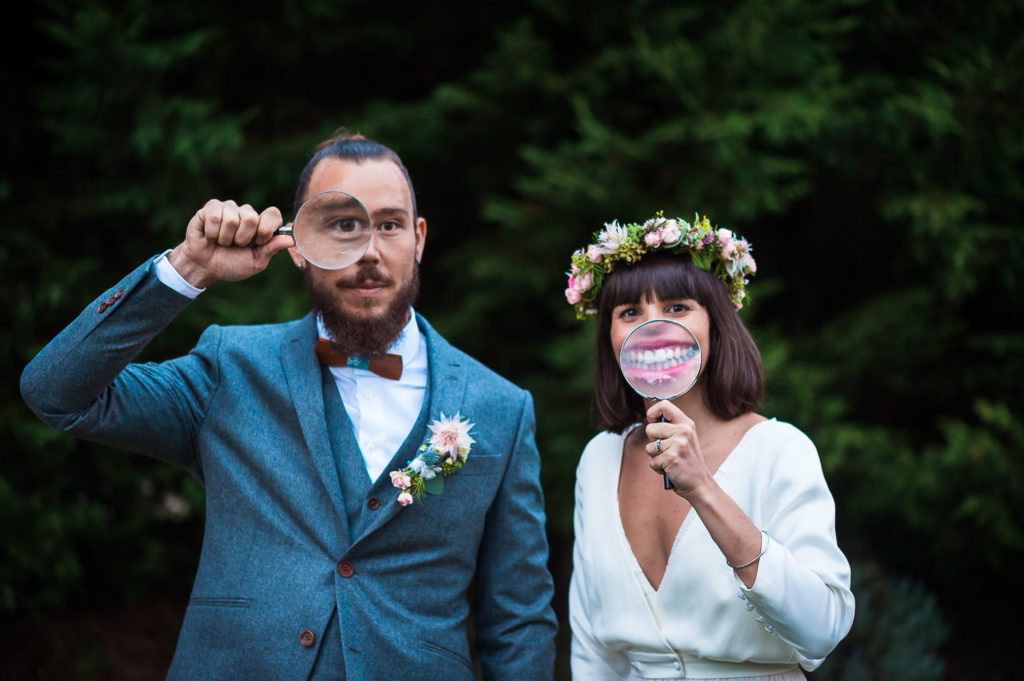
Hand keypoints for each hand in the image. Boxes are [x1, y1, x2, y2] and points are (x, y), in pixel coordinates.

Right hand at [168, 199, 292, 287]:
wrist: (205, 267)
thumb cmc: (232, 264)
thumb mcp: (255, 262)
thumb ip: (271, 249)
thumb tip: (291, 240)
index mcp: (260, 224)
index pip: (273, 214)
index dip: (266, 229)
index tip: (258, 242)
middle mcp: (246, 213)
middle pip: (251, 217)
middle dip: (242, 238)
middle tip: (235, 245)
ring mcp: (229, 208)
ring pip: (232, 219)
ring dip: (225, 238)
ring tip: (222, 242)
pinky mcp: (210, 208)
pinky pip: (215, 217)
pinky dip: (212, 234)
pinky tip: (210, 237)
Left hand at [644, 400, 712, 497]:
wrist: (700, 484)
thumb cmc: (687, 462)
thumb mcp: (684, 439)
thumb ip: (670, 428)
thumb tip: (650, 420)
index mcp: (686, 423)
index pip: (664, 405)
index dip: (653, 413)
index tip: (653, 422)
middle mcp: (683, 431)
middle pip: (650, 428)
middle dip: (652, 442)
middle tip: (666, 450)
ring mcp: (678, 444)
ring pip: (649, 447)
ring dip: (655, 457)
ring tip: (669, 461)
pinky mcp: (671, 458)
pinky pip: (651, 461)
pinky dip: (657, 468)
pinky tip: (670, 469)